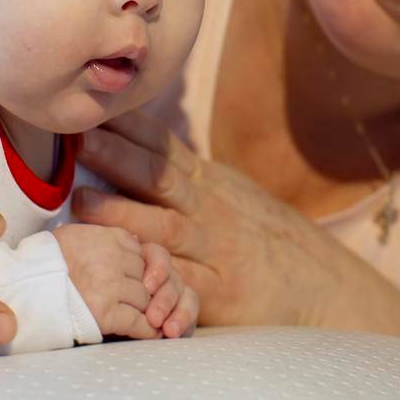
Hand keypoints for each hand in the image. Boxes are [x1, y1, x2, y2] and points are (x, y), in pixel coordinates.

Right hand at [52, 224, 163, 338]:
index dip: (138, 267)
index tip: (137, 278)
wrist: (23, 288)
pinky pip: (138, 322)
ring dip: (144, 310)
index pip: (139, 251)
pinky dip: (147, 330)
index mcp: (105, 237)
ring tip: (143, 317)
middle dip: (143, 289)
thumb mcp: (74, 236)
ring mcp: (111, 286)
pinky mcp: (107, 314)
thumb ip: (104, 238)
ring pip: (144, 299)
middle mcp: (112, 259)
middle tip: (139, 301)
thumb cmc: (43, 264)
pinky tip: (150, 332)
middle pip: (145, 275)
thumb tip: (133, 242)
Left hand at [71, 111, 341, 328]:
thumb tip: (134, 147)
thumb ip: (184, 176)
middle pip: (159, 177)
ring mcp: (213, 250)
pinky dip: (154, 274)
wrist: (319, 281)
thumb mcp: (228, 193)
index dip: (127, 127)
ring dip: (123, 213)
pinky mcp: (218, 292)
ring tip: (83, 201)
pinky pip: (181, 282)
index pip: (163, 147)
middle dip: (118, 156)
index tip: (93, 107)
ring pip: (164, 226)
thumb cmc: (262, 235)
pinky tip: (125, 269)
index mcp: (208, 183)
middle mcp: (209, 209)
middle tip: (80, 138)